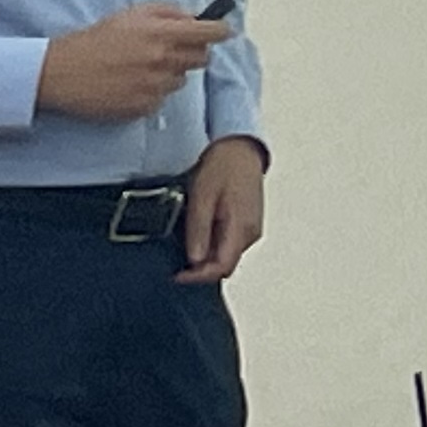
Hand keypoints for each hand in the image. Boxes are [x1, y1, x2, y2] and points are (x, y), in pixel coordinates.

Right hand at [36, 5, 228, 123]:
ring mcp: (154, 86)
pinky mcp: (144, 107)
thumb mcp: (131, 14)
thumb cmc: (96, 39)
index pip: (208, 34)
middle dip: (193, 52)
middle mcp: (162, 61)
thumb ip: (168, 12)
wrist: (61, 72)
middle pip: (201, 59)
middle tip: (172, 49)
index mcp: (161, 34)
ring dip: (170, 73)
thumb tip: (195, 17)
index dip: (220, 31)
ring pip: (181, 80)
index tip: (225, 32)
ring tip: (141, 67)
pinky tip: (131, 83)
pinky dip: (153, 92)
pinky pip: (162, 99)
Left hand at [177, 135, 266, 284]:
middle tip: (174, 262)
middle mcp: (251, 232)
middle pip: (224, 265)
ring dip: (205, 256)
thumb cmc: (222, 167)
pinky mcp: (248, 224)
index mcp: (241, 227)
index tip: (176, 276)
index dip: (197, 277)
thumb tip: (194, 259)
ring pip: (226, 256)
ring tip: (184, 241)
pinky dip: (212, 246)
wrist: (240, 149)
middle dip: (200, 269)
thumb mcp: (202, 196)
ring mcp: (252, 228)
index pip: (222, 267)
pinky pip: (229, 244)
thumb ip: (199, 229)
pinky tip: (199, 232)